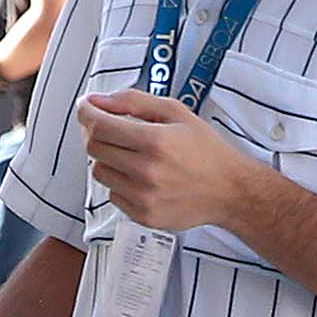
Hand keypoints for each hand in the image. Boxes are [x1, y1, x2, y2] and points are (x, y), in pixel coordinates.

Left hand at [76, 90, 263, 233]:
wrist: (230, 190)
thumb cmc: (206, 150)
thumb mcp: (176, 112)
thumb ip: (134, 102)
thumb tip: (98, 100)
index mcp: (155, 141)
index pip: (99, 126)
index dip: (86, 113)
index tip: (85, 107)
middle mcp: (147, 172)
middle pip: (94, 148)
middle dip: (95, 133)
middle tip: (107, 128)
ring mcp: (143, 197)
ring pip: (99, 172)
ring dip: (107, 159)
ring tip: (130, 154)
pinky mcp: (143, 216)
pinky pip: (113, 194)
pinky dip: (119, 182)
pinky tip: (140, 176)